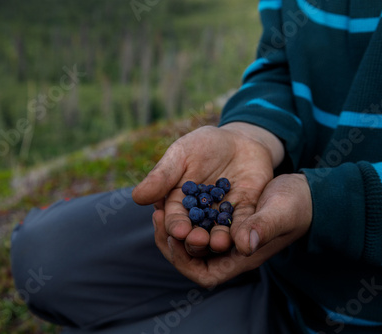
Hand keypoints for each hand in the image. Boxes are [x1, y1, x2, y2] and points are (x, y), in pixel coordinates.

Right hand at [132, 123, 283, 255]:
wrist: (239, 138)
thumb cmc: (203, 144)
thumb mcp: (181, 154)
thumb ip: (162, 175)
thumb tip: (136, 197)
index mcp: (178, 202)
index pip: (174, 218)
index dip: (175, 225)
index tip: (179, 231)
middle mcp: (199, 214)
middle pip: (194, 232)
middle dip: (195, 238)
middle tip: (198, 240)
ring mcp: (222, 215)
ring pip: (218, 232)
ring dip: (218, 240)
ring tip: (220, 243)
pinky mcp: (245, 212)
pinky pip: (243, 223)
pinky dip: (243, 231)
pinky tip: (244, 237)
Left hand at [153, 173, 312, 287]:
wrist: (303, 192)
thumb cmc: (296, 206)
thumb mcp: (281, 214)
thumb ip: (263, 228)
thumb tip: (241, 244)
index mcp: (241, 256)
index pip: (205, 274)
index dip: (184, 261)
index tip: (173, 238)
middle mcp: (229, 248)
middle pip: (191, 257)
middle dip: (172, 241)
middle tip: (157, 218)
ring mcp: (224, 230)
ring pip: (191, 236)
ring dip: (174, 225)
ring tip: (159, 205)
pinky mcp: (223, 213)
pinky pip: (197, 217)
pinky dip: (185, 210)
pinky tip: (174, 192)